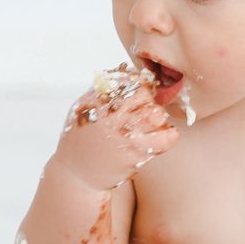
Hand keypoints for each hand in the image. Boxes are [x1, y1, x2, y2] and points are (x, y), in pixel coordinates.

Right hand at [51, 71, 178, 190]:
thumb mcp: (83, 107)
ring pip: (157, 114)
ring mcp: (124, 137)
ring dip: (158, 116)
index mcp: (97, 102)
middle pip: (144, 94)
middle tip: (145, 107)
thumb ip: (102, 89)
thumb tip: (127, 70)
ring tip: (151, 123)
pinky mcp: (136, 155)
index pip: (128, 80)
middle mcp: (111, 117)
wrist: (76, 173)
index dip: (139, 82)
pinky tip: (160, 137)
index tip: (140, 89)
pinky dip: (168, 135)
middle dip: (148, 98)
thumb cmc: (81, 137)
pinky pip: (166, 138)